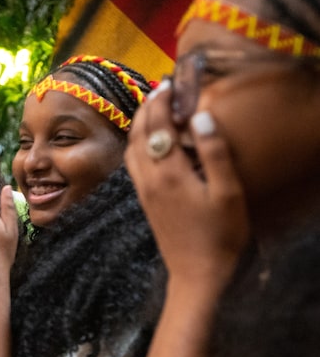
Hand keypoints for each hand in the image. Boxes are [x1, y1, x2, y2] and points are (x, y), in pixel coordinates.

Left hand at [125, 82, 249, 292]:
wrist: (196, 274)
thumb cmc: (219, 235)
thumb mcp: (227, 192)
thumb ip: (214, 152)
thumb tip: (200, 115)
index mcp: (169, 173)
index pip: (159, 126)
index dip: (162, 101)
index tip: (169, 82)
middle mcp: (149, 179)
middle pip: (139, 134)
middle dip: (148, 108)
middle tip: (160, 88)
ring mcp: (144, 191)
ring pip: (131, 149)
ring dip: (138, 125)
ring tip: (151, 109)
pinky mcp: (144, 201)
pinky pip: (132, 164)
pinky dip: (136, 144)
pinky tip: (148, 143)